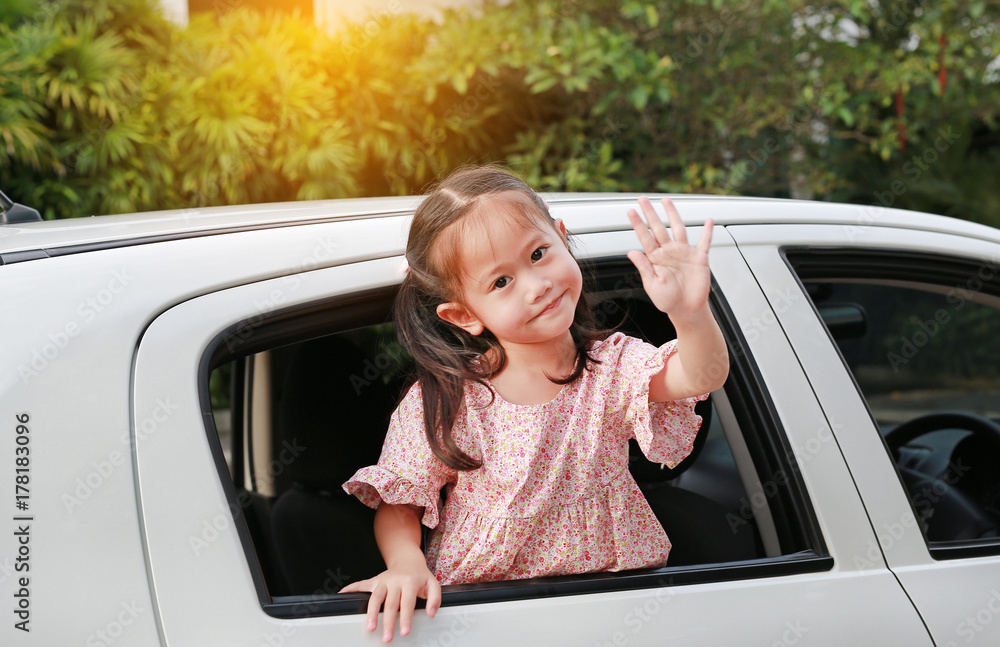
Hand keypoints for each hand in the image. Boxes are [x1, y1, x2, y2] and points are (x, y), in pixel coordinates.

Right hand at [339, 561, 441, 642]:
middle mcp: (395, 581)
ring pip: (375, 597)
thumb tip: (430, 614)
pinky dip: (350, 589)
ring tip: (370, 627)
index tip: (403, 632)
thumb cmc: (420, 576)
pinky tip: (341, 594)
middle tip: (386, 637)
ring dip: (371, 613)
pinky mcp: (375, 581)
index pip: (407, 603)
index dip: (405, 618)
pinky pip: (361, 584)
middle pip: (389, 604)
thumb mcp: (433, 584)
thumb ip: (435, 599)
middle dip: (387, 622)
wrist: (408, 560)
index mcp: (409, 583)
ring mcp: (383, 580)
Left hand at [626, 196, 713, 321]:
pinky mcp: (699, 258)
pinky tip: (709, 221)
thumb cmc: (668, 300)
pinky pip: (704, 242)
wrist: (687, 310)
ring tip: (666, 201)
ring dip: (673, 214)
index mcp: (656, 259)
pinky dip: (707, 232)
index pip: (645, 237)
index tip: (630, 211)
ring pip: (678, 228)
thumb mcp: (652, 286)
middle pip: (658, 227)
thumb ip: (644, 267)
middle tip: (643, 199)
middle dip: (651, 213)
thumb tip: (631, 252)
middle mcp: (669, 252)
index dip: (638, 224)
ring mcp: (684, 253)